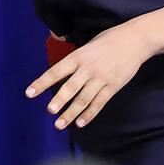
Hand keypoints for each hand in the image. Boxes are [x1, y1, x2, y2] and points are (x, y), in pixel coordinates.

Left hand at [24, 22, 152, 129]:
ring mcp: (101, 79)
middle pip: (70, 88)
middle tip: (49, 111)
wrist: (134, 41)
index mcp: (78, 56)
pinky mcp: (113, 87)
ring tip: (60, 124)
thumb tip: (63, 73)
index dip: (41, 83)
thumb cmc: (108, 40)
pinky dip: (90, 114)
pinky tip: (81, 123)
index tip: (29, 93)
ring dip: (71, 113)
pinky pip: (99, 103)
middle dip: (59, 101)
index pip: (56, 71)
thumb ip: (76, 59)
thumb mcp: (88, 45)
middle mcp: (88, 68)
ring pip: (83, 99)